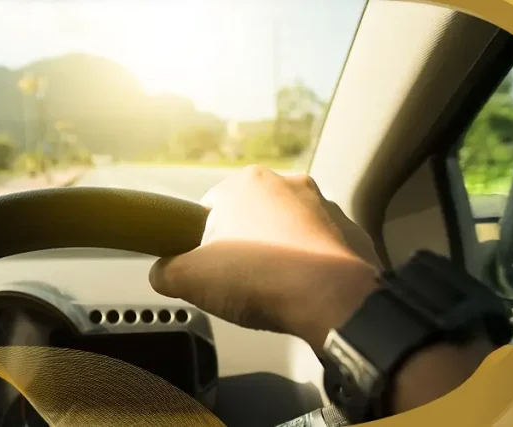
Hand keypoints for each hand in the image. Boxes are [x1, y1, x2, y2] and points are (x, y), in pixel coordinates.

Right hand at [148, 165, 381, 349]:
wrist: (332, 300)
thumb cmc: (259, 278)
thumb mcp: (190, 280)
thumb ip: (165, 272)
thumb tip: (162, 274)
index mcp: (246, 182)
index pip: (210, 208)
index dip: (203, 242)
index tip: (208, 268)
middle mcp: (287, 183)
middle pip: (251, 216)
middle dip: (244, 245)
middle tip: (239, 281)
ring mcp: (325, 205)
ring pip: (287, 230)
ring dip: (279, 253)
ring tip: (273, 289)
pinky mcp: (351, 231)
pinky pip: (320, 248)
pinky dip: (311, 266)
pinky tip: (303, 291)